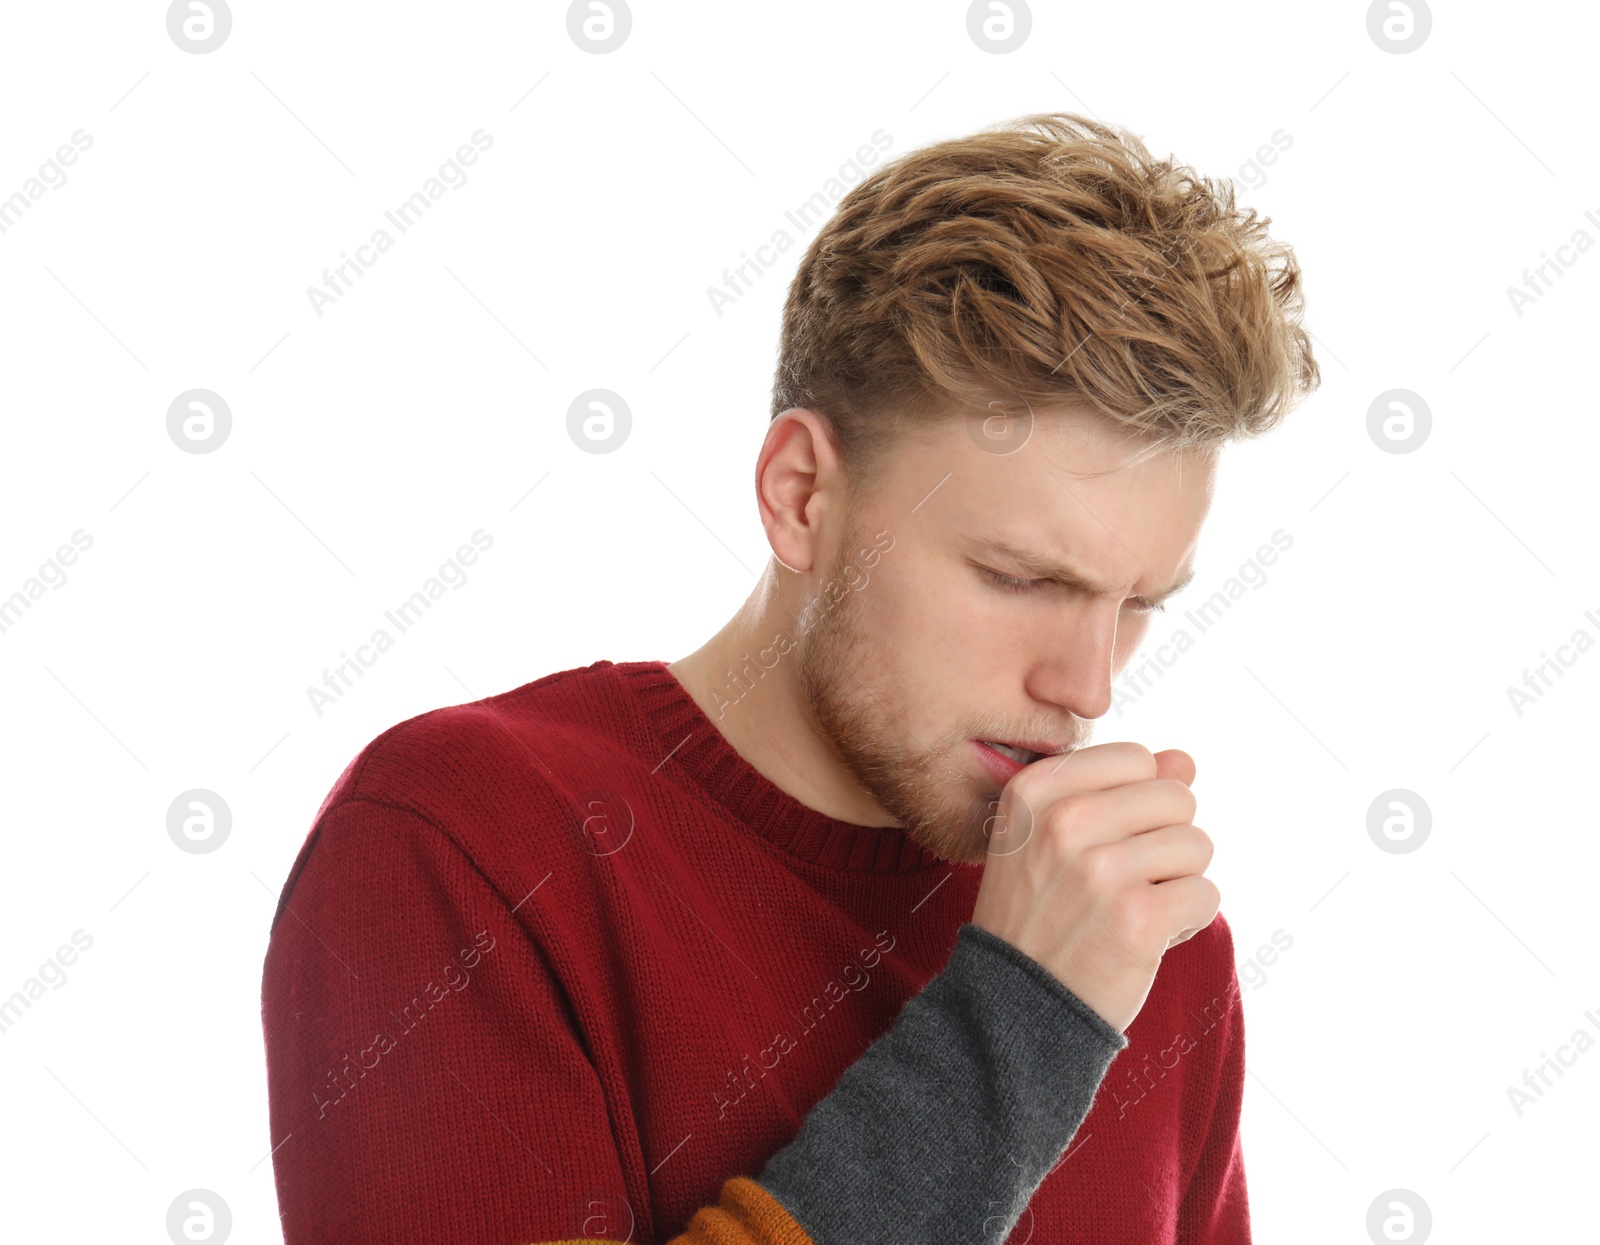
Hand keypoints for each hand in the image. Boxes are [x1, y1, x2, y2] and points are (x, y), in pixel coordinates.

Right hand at [969, 743, 1218, 1033]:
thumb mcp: (1049, 839)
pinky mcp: (1139, 918)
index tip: (1104, 844)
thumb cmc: (1039, 916)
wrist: (1011, 1007)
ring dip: (1178, 881)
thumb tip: (1183, 760)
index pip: (1136, 759)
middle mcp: (1064, 822)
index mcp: (1036, 791)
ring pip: (1197, 845)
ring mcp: (1101, 870)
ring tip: (1133, 910)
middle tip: (1124, 883)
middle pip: (1175, 798)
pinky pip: (1206, 893)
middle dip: (1166, 842)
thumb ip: (1115, 789)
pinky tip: (1146, 938)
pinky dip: (1187, 920)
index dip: (1137, 805)